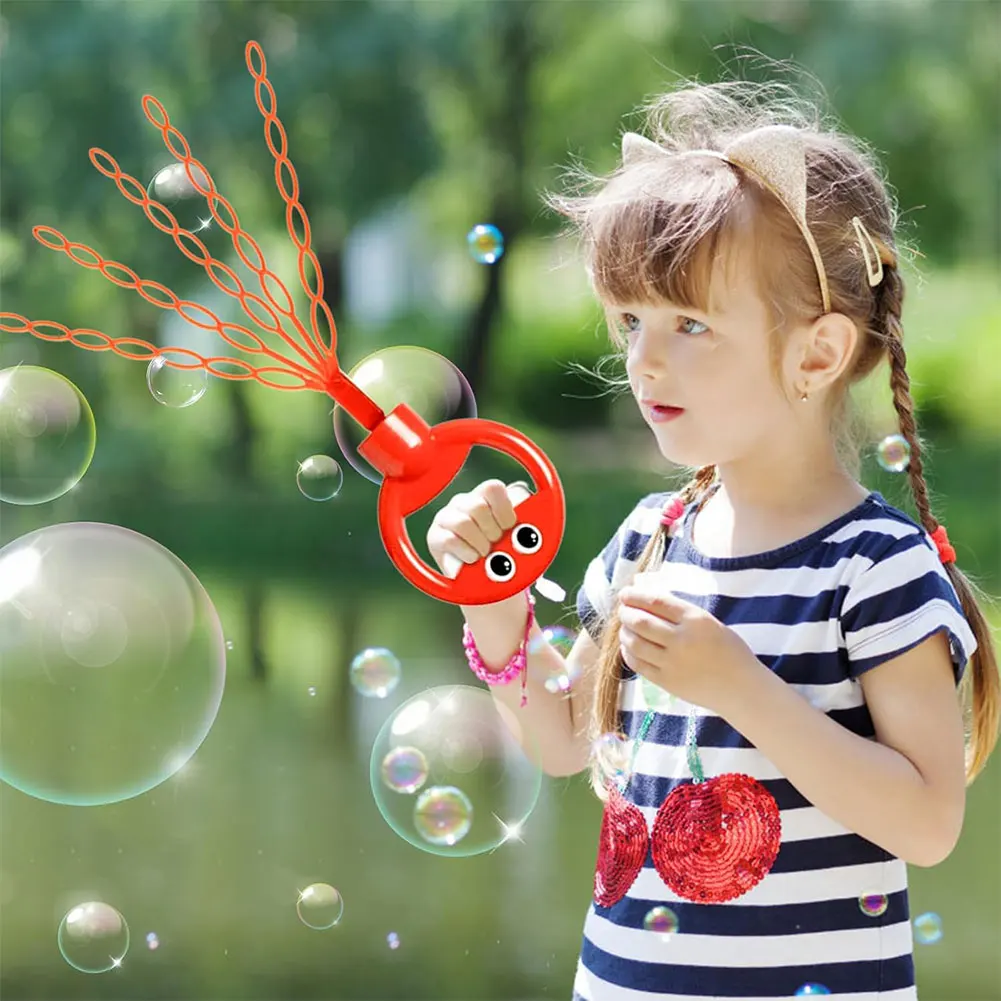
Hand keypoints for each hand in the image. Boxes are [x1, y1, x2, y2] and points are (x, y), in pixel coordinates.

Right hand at [427, 479, 531, 579]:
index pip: (492, 488)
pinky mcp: (435, 536)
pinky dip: (467, 553)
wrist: (490, 582)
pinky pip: (449, 540)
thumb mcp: (520, 536)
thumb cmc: (506, 554)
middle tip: (496, 544)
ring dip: (479, 544)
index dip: (504, 510)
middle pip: (477, 506)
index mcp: (486, 496)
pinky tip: (472, 559)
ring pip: (463, 522)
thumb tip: (529, 519)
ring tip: (485, 554)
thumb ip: (526, 521)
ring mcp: (446, 517)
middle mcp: (464, 502)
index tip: (510, 527)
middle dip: (492, 531)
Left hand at [617, 571, 763, 716]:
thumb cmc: (729, 651)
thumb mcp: (710, 623)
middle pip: (641, 621)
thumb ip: (681, 613)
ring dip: (624, 632)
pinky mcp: (667, 682)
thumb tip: (647, 598)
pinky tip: (629, 647)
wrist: (741, 688)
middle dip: (626, 613)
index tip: (625, 593)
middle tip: (623, 610)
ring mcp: (673, 663)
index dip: (636, 595)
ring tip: (625, 628)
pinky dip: (628, 653)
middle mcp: (682, 640)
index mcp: (695, 620)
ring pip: (635, 643)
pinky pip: (638, 664)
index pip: (657, 602)